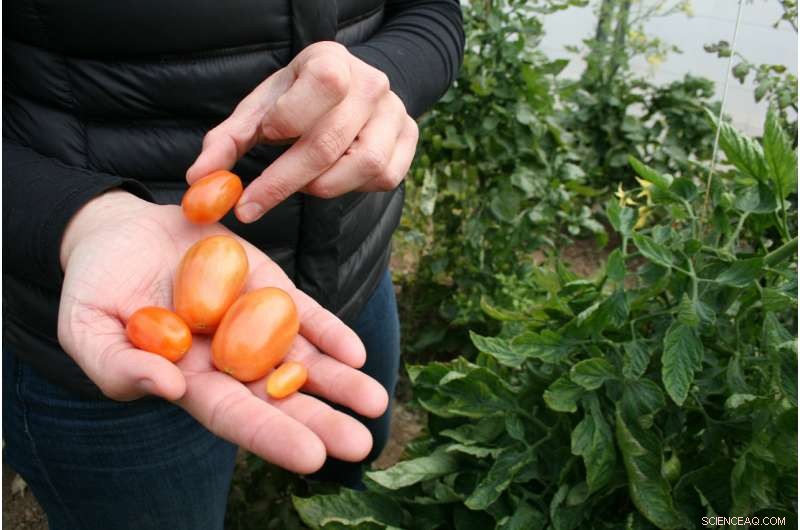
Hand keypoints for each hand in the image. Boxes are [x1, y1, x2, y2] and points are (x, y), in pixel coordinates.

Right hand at [58, 191, 388, 472]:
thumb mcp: (88, 330)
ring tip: (376, 403)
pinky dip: (328, 331)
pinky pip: (303, 312)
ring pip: (302, 359)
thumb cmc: (95, 288)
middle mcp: (230, 360)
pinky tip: (354, 352)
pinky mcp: (267, 286)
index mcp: (190, 381)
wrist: (118, 233)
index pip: (234, 416)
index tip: (311, 458)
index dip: (271, 436)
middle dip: (321, 421)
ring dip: (339, 381)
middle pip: (280, 397)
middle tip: (360, 444)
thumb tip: (168, 387)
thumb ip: (121, 365)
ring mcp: (253, 322)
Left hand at [186, 41, 418, 222]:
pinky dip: (354, 188)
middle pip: (331, 142)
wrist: (347, 93)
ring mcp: (396, 112)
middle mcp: (372, 83)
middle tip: (251, 206)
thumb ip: (228, 142)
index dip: (289, 119)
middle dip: (284, 181)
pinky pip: (385, 177)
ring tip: (301, 182)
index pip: (323, 85)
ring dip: (323, 186)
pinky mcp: (410, 138)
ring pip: (364, 165)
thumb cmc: (296, 102)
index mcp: (332, 60)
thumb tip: (198, 181)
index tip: (265, 138)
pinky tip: (334, 177)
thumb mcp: (260, 110)